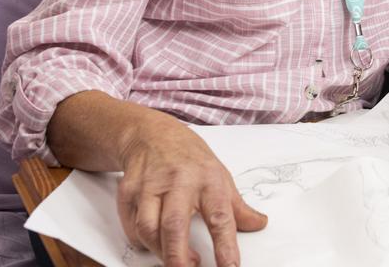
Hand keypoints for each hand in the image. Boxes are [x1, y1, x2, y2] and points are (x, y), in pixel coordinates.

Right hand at [116, 110, 266, 266]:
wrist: (152, 133)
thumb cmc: (189, 157)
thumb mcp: (220, 175)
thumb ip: (238, 206)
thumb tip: (259, 224)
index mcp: (208, 178)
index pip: (220, 217)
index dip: (226, 246)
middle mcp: (179, 181)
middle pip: (175, 225)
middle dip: (179, 257)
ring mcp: (151, 185)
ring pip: (148, 228)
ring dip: (161, 251)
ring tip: (175, 259)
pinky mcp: (129, 191)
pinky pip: (132, 225)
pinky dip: (141, 241)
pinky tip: (154, 242)